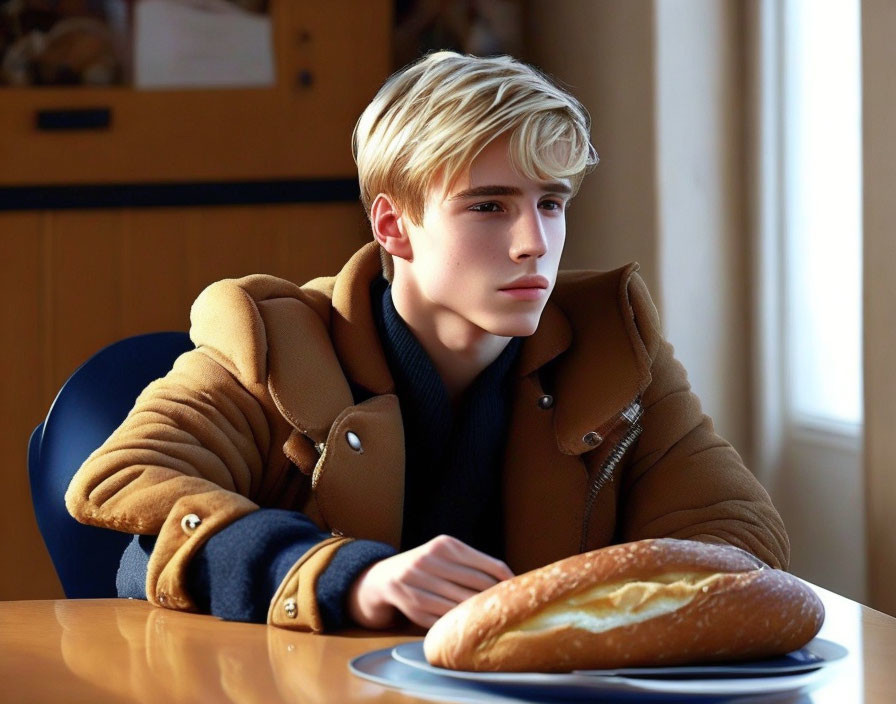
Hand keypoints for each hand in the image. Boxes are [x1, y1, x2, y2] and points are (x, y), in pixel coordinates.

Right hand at [346, 534, 513, 628]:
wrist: (385, 577)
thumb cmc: (427, 566)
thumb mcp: (445, 554)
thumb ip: (472, 563)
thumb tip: (510, 580)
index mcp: (445, 545)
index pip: (488, 565)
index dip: (507, 580)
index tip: (518, 590)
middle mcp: (431, 561)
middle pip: (478, 585)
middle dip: (495, 597)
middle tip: (510, 607)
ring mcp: (421, 583)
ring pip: (463, 602)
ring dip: (480, 612)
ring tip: (494, 617)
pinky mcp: (415, 605)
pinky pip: (447, 616)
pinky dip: (461, 621)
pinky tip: (470, 624)